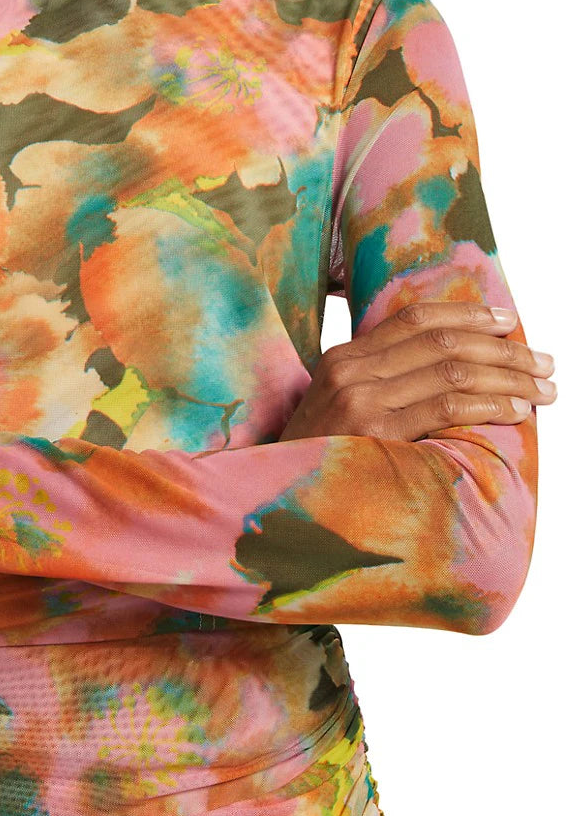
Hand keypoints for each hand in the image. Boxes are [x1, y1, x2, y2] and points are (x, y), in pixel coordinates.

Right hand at [279, 302, 556, 443]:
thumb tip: (446, 371)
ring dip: (507, 377)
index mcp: (342, 357)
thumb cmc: (316, 462)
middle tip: (543, 362)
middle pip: (442, 340)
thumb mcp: (335, 409)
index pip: (415, 318)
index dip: (468, 314)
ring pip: (452, 369)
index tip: (508, 321)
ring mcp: (359, 399)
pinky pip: (445, 406)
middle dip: (502, 348)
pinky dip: (488, 403)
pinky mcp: (374, 431)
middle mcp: (350, 370)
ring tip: (542, 389)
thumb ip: (377, 384)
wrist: (276, 502)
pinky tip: (514, 410)